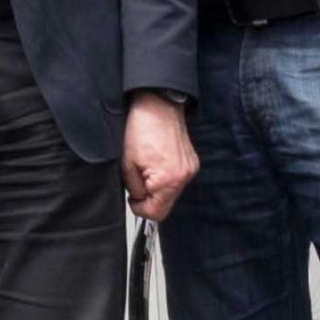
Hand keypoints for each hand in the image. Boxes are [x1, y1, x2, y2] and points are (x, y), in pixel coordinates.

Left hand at [121, 92, 197, 222]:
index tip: (132, 199)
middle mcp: (184, 177)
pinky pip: (177, 180)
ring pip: (171, 193)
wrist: (158, 105)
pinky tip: (157, 163)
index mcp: (168, 180)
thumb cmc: (143, 128)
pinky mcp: (191, 163)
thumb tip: (138, 198)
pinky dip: (166, 178)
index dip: (139, 208)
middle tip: (137, 182)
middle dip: (149, 198)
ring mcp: (190, 170)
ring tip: (147, 169)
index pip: (155, 213)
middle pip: (165, 205)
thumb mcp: (127, 163)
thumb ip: (133, 187)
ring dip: (157, 188)